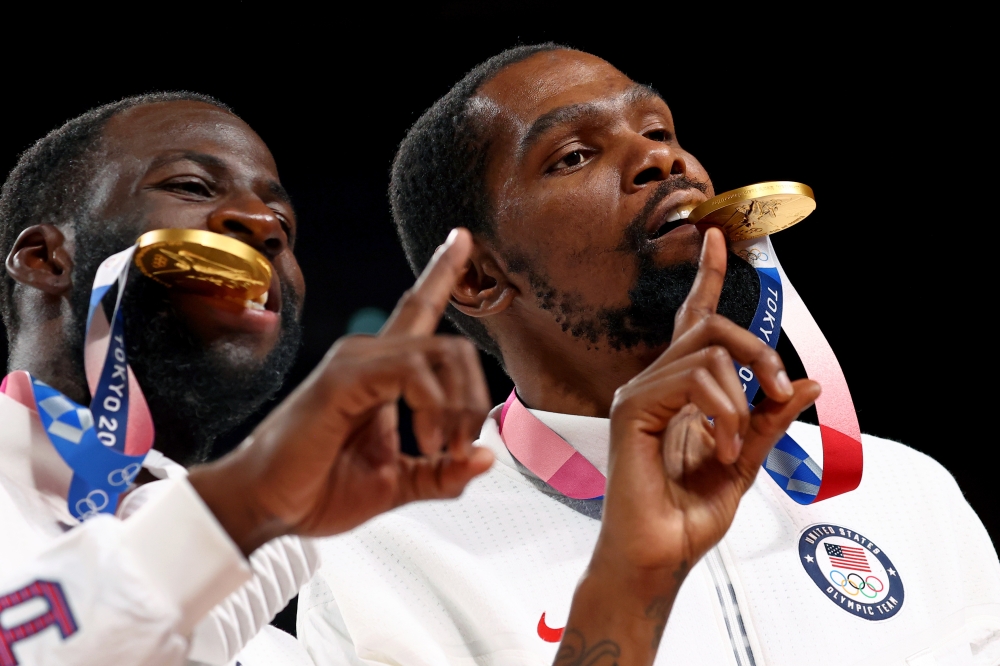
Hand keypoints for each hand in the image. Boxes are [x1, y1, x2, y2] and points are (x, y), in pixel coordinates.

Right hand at [190, 228, 494, 553]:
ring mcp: (355, 362)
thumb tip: (484, 459)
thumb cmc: (316, 488)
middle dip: (474, 399)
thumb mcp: (396, 485)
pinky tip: (424, 441)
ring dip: (457, 407)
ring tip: (441, 449)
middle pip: (453, 346)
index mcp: (382, 373)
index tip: (463, 238)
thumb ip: (441, 473)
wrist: (264, 505)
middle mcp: (368, 356)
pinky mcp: (343, 378)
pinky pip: (411, 370)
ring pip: (442, 353)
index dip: (443, 272)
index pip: (419, 309)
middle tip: (461, 446)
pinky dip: (433, 406)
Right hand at [556, 228, 818, 664]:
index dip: (706, 278)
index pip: (692, 322)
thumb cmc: (687, 517)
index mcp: (678, 392)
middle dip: (755, 349)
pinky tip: (717, 446)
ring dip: (739, 399)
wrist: (658, 556)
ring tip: (735, 445)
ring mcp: (638, 394)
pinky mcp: (630, 409)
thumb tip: (804, 383)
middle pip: (708, 325)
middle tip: (776, 391)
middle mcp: (653, 384)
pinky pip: (691, 380)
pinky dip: (720, 413)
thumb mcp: (744, 461)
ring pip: (706, 352)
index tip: (716, 239)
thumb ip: (768, 420)